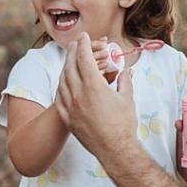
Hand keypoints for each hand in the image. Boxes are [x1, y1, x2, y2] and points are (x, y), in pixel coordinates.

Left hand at [55, 32, 139, 156]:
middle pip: (70, 66)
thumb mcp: (127, 98)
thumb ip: (125, 80)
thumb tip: (126, 70)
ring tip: (69, 61)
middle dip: (72, 52)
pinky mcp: (68, 118)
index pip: (84, 57)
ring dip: (65, 68)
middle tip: (75, 43)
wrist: (115, 150)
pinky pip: (59, 97)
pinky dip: (62, 86)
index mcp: (93, 86)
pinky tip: (64, 84)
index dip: (84, 44)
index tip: (84, 36)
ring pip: (62, 80)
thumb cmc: (123, 125)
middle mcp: (78, 94)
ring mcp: (70, 106)